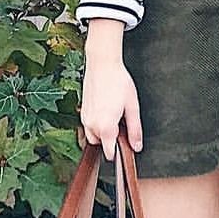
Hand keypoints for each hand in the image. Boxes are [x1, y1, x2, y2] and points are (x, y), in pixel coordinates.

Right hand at [80, 25, 142, 160]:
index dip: (118, 152)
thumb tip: (136, 146)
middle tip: (122, 123)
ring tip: (114, 115)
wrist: (102, 64)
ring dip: (103, 132)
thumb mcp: (132, 107)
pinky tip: (106, 109)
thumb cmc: (118, 81)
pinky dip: (97, 123)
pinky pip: (89, 126)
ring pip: (93, 136)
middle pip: (101, 144)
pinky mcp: (82, 111)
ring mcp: (85, 118)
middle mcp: (92, 125)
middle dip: (111, 139)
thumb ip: (135, 129)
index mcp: (106, 126)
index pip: (109, 153)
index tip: (125, 147)